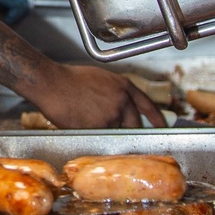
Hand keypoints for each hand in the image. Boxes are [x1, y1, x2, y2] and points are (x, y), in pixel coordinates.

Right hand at [29, 64, 165, 129]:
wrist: (53, 84)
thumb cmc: (70, 78)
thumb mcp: (101, 78)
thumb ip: (115, 92)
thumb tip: (120, 106)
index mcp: (124, 87)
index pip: (147, 105)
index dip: (156, 117)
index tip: (161, 125)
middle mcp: (122, 102)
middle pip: (133, 124)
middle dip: (127, 128)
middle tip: (115, 127)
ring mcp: (111, 117)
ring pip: (114, 131)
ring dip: (105, 129)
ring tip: (87, 118)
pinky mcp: (98, 129)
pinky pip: (100, 137)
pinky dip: (92, 133)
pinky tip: (80, 122)